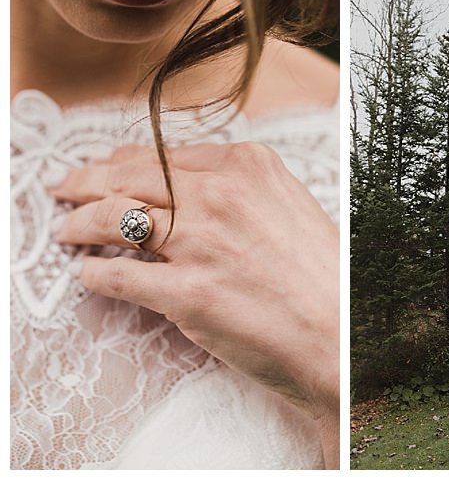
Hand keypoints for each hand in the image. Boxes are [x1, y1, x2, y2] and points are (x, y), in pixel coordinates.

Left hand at [52, 142, 339, 467]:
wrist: (342, 335)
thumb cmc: (322, 276)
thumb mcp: (289, 208)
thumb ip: (241, 190)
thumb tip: (187, 188)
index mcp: (249, 167)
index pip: (163, 154)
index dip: (122, 160)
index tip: (104, 167)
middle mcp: (220, 195)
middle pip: (128, 177)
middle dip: (85, 181)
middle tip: (65, 188)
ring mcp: (201, 243)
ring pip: (114, 219)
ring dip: (79, 224)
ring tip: (66, 230)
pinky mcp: (186, 293)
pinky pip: (118, 276)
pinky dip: (94, 275)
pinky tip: (87, 276)